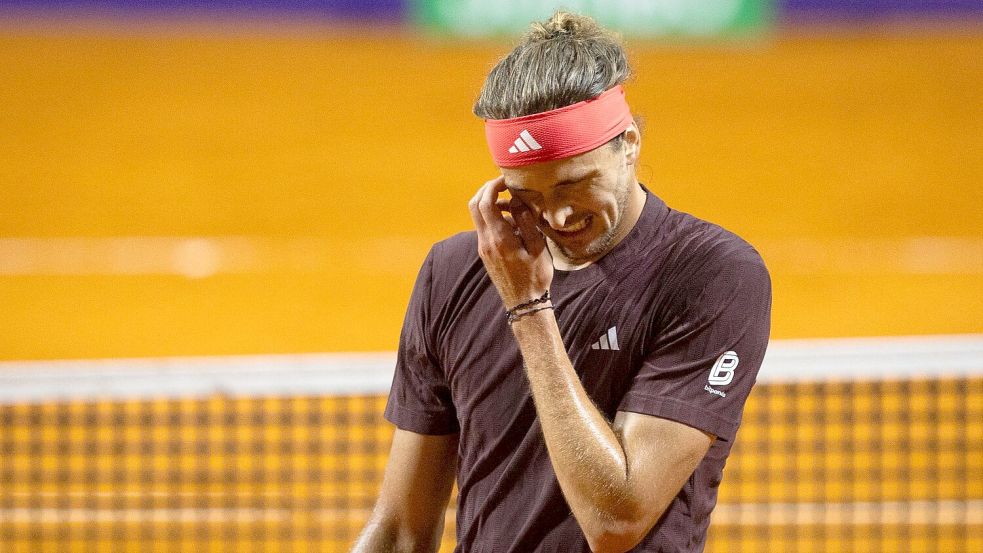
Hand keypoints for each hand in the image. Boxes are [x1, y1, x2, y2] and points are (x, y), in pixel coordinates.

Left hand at [468, 176, 552, 308]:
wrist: (524, 303)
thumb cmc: (535, 276)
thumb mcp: (537, 247)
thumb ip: (525, 221)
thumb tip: (516, 200)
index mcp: (499, 238)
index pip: (486, 202)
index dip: (493, 185)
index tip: (507, 180)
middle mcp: (485, 241)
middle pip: (474, 205)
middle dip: (487, 190)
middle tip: (504, 185)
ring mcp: (483, 247)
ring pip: (478, 216)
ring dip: (492, 204)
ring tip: (515, 206)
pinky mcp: (485, 252)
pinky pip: (485, 227)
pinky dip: (494, 217)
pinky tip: (513, 222)